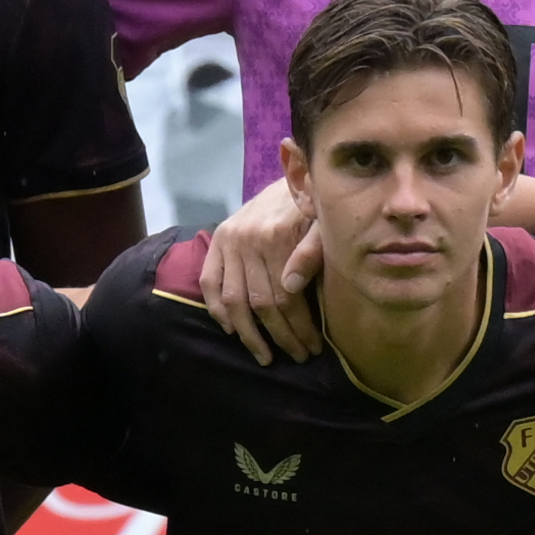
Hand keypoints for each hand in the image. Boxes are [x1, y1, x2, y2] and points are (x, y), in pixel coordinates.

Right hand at [197, 176, 326, 359]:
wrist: (292, 179)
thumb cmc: (314, 209)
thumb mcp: (324, 227)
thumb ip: (311, 254)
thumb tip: (291, 287)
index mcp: (276, 236)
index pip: (285, 297)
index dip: (299, 327)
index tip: (312, 348)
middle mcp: (247, 240)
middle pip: (260, 303)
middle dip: (280, 336)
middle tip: (297, 356)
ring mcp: (228, 241)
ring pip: (232, 299)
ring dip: (247, 333)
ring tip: (265, 355)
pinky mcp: (217, 240)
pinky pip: (209, 282)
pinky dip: (217, 309)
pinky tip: (232, 330)